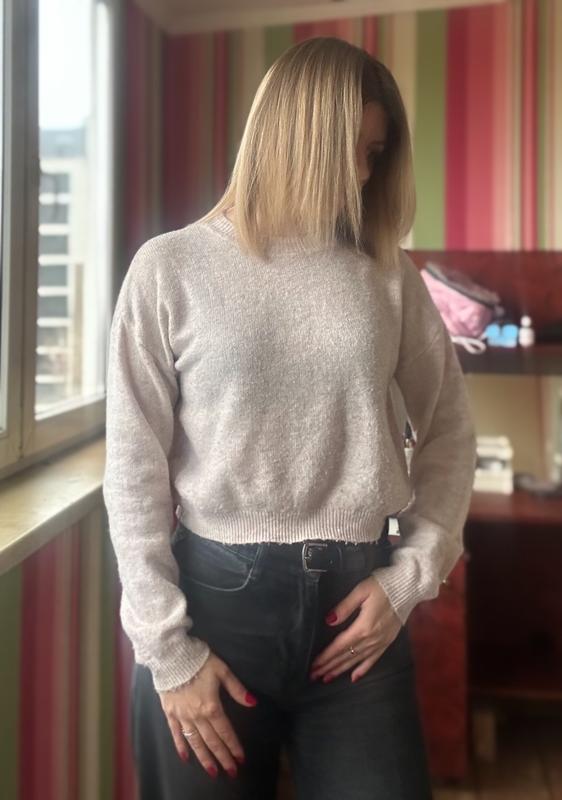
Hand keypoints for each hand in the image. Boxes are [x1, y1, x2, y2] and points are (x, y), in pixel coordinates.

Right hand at [158, 652, 257, 779]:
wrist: (171, 656)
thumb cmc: (199, 661)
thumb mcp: (222, 670)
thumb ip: (236, 688)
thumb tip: (252, 702)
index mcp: (212, 706)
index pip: (226, 731)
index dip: (234, 746)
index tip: (241, 759)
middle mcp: (197, 716)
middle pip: (212, 741)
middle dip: (223, 757)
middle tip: (231, 772)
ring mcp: (182, 716)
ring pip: (195, 742)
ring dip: (204, 758)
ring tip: (212, 772)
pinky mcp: (169, 713)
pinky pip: (176, 733)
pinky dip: (180, 746)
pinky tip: (185, 757)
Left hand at [309, 575, 401, 683]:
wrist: (408, 589)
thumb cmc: (383, 586)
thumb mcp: (362, 591)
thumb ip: (344, 607)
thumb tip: (329, 621)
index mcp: (363, 627)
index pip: (339, 646)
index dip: (326, 656)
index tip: (313, 666)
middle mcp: (371, 639)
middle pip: (346, 656)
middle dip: (329, 667)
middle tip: (314, 676)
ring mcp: (380, 642)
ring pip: (357, 660)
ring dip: (341, 670)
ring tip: (327, 678)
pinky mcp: (387, 642)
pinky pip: (373, 660)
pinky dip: (363, 670)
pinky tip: (354, 678)